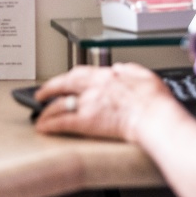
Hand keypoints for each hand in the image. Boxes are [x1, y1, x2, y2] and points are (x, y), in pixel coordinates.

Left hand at [34, 63, 180, 141]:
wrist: (155, 116)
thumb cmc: (154, 100)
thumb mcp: (143, 75)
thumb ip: (129, 70)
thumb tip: (121, 68)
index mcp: (107, 75)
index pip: (80, 73)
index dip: (68, 77)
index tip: (63, 80)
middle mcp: (93, 87)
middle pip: (64, 84)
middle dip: (49, 89)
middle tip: (41, 94)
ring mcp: (88, 104)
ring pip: (59, 104)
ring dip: (46, 110)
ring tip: (40, 115)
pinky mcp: (86, 121)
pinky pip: (62, 122)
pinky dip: (49, 125)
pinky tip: (43, 128)